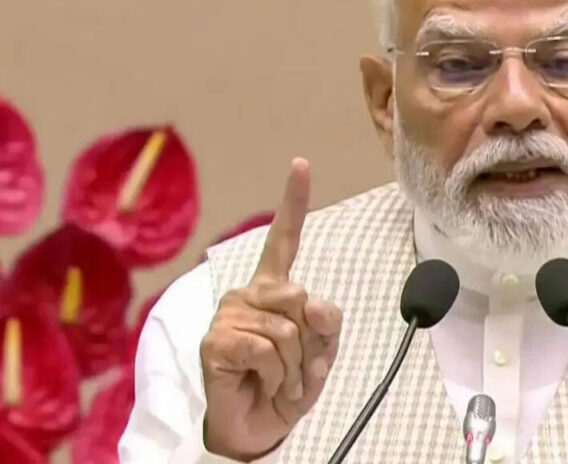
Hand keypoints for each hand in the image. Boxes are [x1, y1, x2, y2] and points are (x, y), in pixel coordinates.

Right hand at [200, 158, 342, 459]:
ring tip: (279, 380)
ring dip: (295, 365)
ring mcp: (229, 314)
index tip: (301, 164)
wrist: (258, 427)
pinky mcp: (216, 340)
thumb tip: (316, 304)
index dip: (293, 202)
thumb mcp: (320, 353)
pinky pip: (266, 348)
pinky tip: (261, 382)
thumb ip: (327, 324)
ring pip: (288, 328)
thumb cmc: (285, 385)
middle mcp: (249, 294)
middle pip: (301, 297)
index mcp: (274, 289)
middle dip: (311, 340)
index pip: (285, 240)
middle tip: (295, 365)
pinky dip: (276, 374)